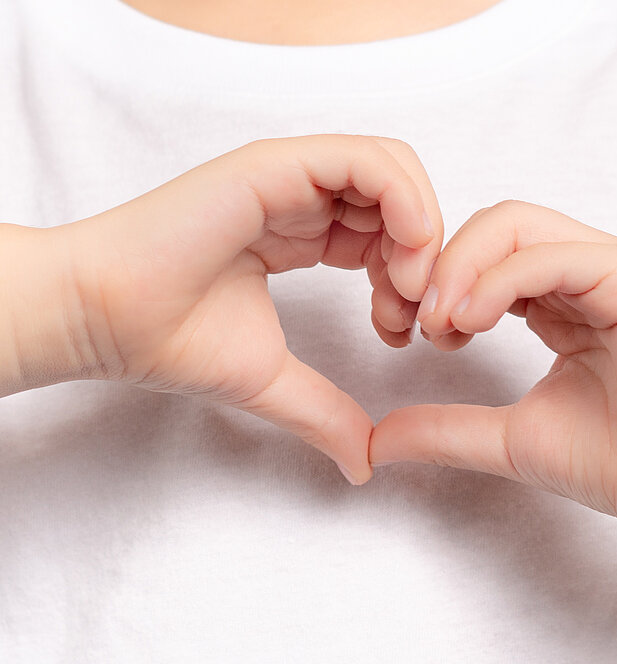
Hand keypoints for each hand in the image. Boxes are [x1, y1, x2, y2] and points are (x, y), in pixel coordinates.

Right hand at [38, 135, 441, 482]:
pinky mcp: (275, 166)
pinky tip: (399, 258)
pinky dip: (405, 202)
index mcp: (304, 231)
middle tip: (415, 314)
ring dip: (422, 229)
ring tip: (405, 290)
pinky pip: (367, 160)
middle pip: (405, 199)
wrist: (103, 320)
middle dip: (428, 256)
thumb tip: (365, 464)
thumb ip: (326, 413)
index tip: (401, 333)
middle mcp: (302, 197)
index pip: (393, 231)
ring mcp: (290, 176)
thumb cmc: (167, 338)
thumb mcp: (272, 379)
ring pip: (395, 170)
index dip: (415, 278)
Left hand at [372, 201, 616, 538]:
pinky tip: (472, 321)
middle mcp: (590, 274)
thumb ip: (449, 429)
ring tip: (440, 323)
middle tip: (413, 322)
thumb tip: (376, 440)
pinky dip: (499, 278)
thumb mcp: (513, 439)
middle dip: (437, 264)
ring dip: (460, 266)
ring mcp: (614, 270)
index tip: (407, 337)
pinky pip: (552, 253)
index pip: (485, 254)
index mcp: (566, 301)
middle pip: (493, 224)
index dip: (435, 282)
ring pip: (515, 223)